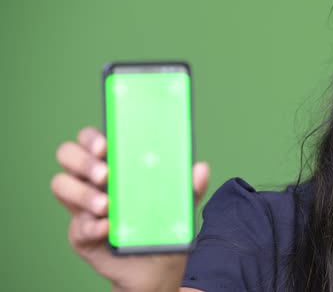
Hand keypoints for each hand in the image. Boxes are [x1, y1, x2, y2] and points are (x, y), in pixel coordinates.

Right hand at [51, 126, 208, 291]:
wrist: (156, 266)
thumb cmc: (163, 226)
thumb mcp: (180, 205)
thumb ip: (190, 187)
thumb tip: (201, 168)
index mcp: (116, 164)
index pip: (92, 139)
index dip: (92, 137)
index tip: (106, 145)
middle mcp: (94, 180)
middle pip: (68, 155)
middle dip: (83, 161)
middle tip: (106, 175)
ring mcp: (83, 206)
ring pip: (61, 185)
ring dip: (82, 193)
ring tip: (107, 206)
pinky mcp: (81, 233)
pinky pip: (76, 225)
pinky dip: (91, 226)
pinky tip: (107, 228)